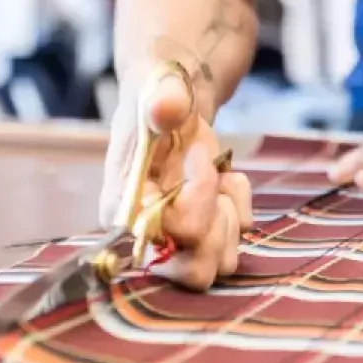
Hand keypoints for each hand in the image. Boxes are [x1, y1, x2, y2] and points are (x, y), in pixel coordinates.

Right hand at [99, 61, 253, 291]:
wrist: (175, 102)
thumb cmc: (158, 97)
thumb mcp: (158, 89)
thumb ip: (162, 98)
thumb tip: (167, 107)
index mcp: (123, 209)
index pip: (169, 233)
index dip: (195, 197)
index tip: (195, 153)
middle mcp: (146, 236)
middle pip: (194, 272)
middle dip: (218, 225)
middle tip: (214, 180)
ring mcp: (176, 242)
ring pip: (220, 263)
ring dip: (230, 214)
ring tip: (217, 176)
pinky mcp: (202, 237)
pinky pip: (238, 241)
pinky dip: (240, 205)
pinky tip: (224, 177)